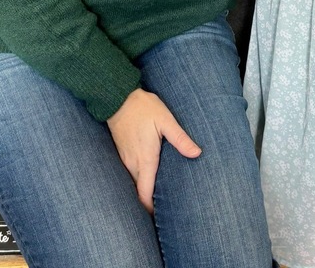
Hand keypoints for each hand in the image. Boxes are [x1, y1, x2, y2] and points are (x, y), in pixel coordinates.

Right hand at [107, 88, 200, 212]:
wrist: (117, 96)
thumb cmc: (143, 108)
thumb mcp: (165, 120)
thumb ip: (180, 138)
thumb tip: (197, 153)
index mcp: (145, 159)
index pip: (144, 194)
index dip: (150, 209)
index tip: (160, 218)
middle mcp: (132, 163)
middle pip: (137, 193)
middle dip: (148, 204)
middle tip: (163, 212)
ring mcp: (124, 158)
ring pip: (132, 184)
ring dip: (142, 192)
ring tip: (156, 200)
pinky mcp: (121, 152)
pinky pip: (128, 174)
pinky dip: (136, 181)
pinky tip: (146, 179)